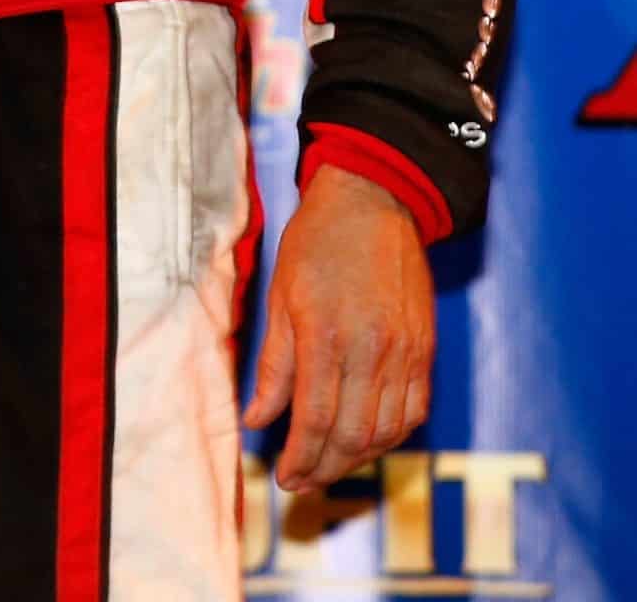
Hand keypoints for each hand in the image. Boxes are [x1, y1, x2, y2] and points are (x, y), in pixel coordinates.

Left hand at [243, 166, 434, 492]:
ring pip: (387, 432)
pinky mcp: (425, 348)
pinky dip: (391, 436)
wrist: (374, 201)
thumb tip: (257, 421)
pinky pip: (414, 410)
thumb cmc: (317, 242)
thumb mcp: (280, 295)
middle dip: (324, 469)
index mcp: (326, 335)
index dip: (300, 458)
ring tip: (329, 465)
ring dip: (357, 460)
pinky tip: (368, 440)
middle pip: (353, 436)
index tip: (284, 478)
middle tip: (302, 481)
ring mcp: (405, 351)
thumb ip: (273, 365)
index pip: (316, 420)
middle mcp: (371, 349)